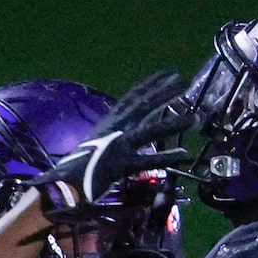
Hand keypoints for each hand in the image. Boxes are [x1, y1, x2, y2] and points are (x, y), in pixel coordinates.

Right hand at [34, 69, 189, 214]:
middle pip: (144, 105)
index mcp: (110, 121)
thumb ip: (113, 136)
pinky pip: (148, 159)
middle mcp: (116, 127)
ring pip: (150, 130)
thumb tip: (123, 134)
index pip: (133, 96)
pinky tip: (184, 154)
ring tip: (195, 119)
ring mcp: (118, 144)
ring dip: (174, 123)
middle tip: (185, 81)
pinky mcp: (121, 164)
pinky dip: (167, 157)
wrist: (63, 183)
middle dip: (165, 92)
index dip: (152, 83)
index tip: (168, 73)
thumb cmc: (77, 167)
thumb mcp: (97, 144)